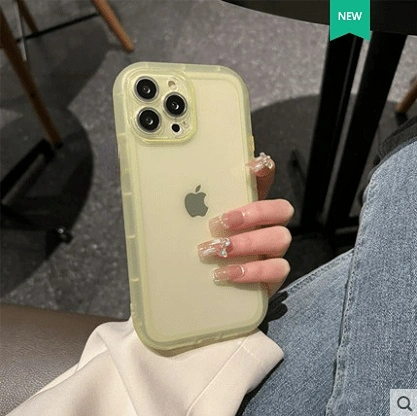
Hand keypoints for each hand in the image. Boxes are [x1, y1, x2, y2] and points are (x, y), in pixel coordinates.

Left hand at [198, 153, 293, 296]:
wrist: (200, 299)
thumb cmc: (198, 258)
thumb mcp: (192, 232)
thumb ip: (192, 215)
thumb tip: (169, 198)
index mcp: (246, 210)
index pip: (264, 182)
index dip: (263, 170)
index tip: (251, 165)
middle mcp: (265, 227)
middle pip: (281, 209)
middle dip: (254, 212)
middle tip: (221, 221)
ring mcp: (272, 252)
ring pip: (281, 238)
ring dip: (247, 242)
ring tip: (215, 250)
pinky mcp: (272, 277)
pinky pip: (276, 270)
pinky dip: (250, 271)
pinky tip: (224, 274)